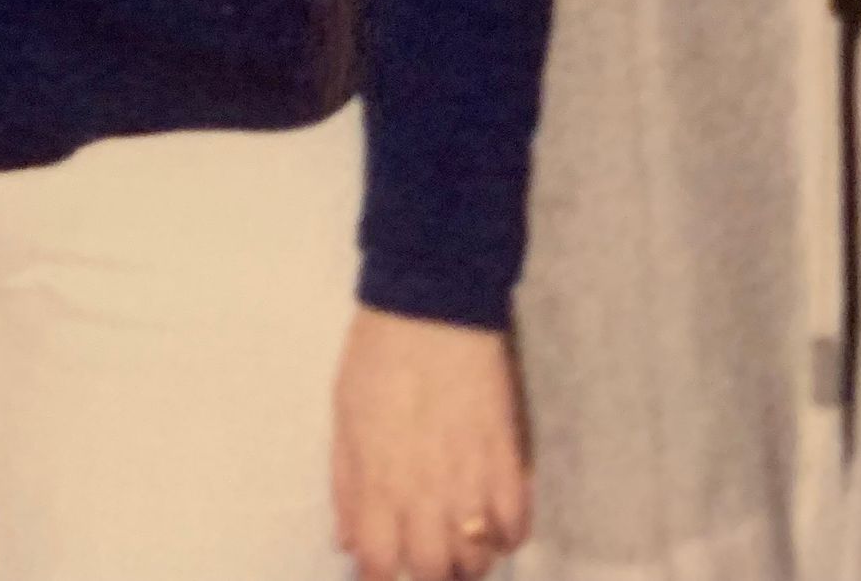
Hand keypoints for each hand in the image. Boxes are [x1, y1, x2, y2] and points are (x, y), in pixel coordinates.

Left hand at [331, 302, 531, 580]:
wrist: (433, 307)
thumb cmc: (378, 355)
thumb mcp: (344, 416)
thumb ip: (346, 485)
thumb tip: (347, 541)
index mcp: (378, 482)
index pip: (380, 564)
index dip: (379, 576)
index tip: (382, 570)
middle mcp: (425, 495)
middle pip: (434, 572)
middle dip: (426, 571)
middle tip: (424, 551)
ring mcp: (471, 482)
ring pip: (478, 560)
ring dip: (468, 558)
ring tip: (459, 537)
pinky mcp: (508, 462)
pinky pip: (516, 527)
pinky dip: (506, 535)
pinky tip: (493, 520)